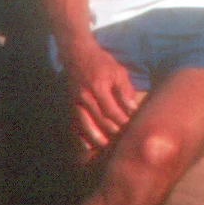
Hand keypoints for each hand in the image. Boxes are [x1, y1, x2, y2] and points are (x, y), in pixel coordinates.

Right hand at [63, 41, 142, 156]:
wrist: (77, 54)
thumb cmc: (102, 63)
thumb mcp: (118, 71)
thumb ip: (125, 90)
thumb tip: (133, 109)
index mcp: (99, 87)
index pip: (112, 111)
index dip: (123, 123)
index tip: (133, 131)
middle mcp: (85, 96)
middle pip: (100, 121)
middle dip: (113, 133)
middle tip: (125, 143)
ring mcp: (76, 102)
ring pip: (85, 126)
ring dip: (97, 139)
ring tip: (108, 149)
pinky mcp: (71, 105)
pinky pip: (74, 124)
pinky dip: (80, 137)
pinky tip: (88, 147)